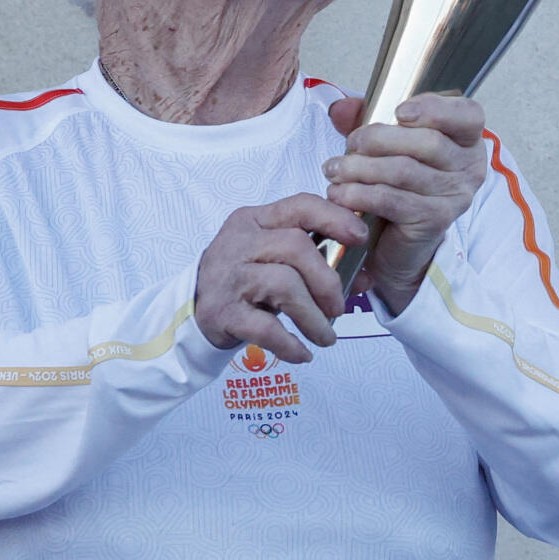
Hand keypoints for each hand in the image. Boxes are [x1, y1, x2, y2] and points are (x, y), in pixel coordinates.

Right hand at [194, 193, 366, 361]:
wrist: (191, 312)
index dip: (335, 218)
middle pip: (296, 246)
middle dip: (327, 280)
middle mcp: (239, 242)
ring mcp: (227, 276)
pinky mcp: (221, 311)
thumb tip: (367, 278)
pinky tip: (303, 353)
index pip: (300, 206)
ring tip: (326, 337)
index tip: (361, 238)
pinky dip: (289, 343)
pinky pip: (264, 327)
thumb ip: (319, 261)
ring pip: (283, 285)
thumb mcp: (277, 261)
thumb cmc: (246, 281)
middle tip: (339, 307)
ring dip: (313, 317)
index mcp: (256, 220)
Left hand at [324, 92, 489, 314]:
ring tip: (334, 169)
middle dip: (380, 138)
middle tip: (351, 144)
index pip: (469, 116)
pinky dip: (360, 194)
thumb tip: (339, 108)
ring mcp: (455, 197)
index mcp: (467, 141)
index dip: (436, 109)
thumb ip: (365, 119)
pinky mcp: (434, 221)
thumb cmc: (398, 184)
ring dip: (361, 167)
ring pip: (405, 171)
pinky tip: (339, 193)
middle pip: (429, 142)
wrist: (399, 242)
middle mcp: (468, 168)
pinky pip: (393, 200)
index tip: (399, 112)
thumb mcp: (384, 144)